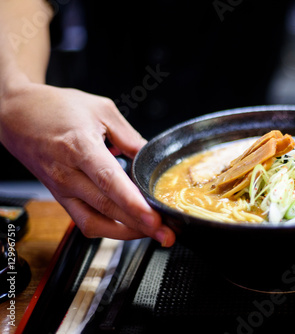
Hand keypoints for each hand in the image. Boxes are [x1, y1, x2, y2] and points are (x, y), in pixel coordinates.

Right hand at [0, 79, 174, 245]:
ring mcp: (62, 190)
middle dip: (141, 226)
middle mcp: (68, 173)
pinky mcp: (60, 198)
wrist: (16, 115)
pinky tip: (130, 228)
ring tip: (153, 234)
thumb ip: (130, 136)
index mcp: (80, 147)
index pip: (109, 181)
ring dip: (127, 233)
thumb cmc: (55, 108)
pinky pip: (85, 222)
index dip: (133, 203)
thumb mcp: (101, 110)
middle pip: (107, 208)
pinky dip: (109, 230)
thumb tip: (151, 155)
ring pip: (95, 222)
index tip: (155, 218)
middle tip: (168, 234)